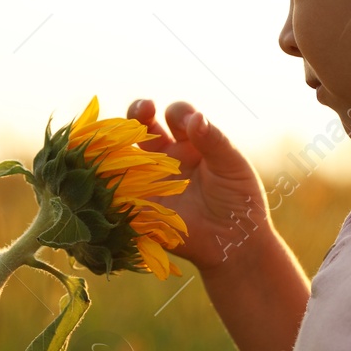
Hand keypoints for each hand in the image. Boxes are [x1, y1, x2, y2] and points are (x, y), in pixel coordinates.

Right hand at [126, 99, 271, 274]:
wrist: (235, 242)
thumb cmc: (240, 200)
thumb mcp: (232, 165)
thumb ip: (214, 141)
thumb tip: (195, 117)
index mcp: (193, 142)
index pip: (178, 115)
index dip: (179, 113)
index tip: (188, 123)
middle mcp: (169, 156)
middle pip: (145, 125)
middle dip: (140, 111)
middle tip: (145, 108)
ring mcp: (153, 179)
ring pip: (128, 152)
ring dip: (121, 141)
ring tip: (122, 138)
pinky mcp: (143, 203)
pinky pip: (121, 187)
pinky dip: (112, 177)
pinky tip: (111, 168)